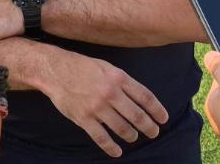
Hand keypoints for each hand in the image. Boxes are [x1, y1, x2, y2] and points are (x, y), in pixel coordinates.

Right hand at [40, 49, 168, 157]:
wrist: (55, 70)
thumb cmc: (82, 67)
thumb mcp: (107, 68)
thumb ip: (123, 82)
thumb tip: (140, 99)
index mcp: (118, 78)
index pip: (145, 97)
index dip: (157, 110)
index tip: (163, 119)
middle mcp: (110, 93)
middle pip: (137, 115)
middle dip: (149, 127)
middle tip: (154, 133)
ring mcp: (97, 107)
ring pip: (122, 128)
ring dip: (131, 135)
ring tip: (133, 137)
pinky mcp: (84, 119)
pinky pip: (102, 138)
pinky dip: (111, 147)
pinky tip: (117, 151)